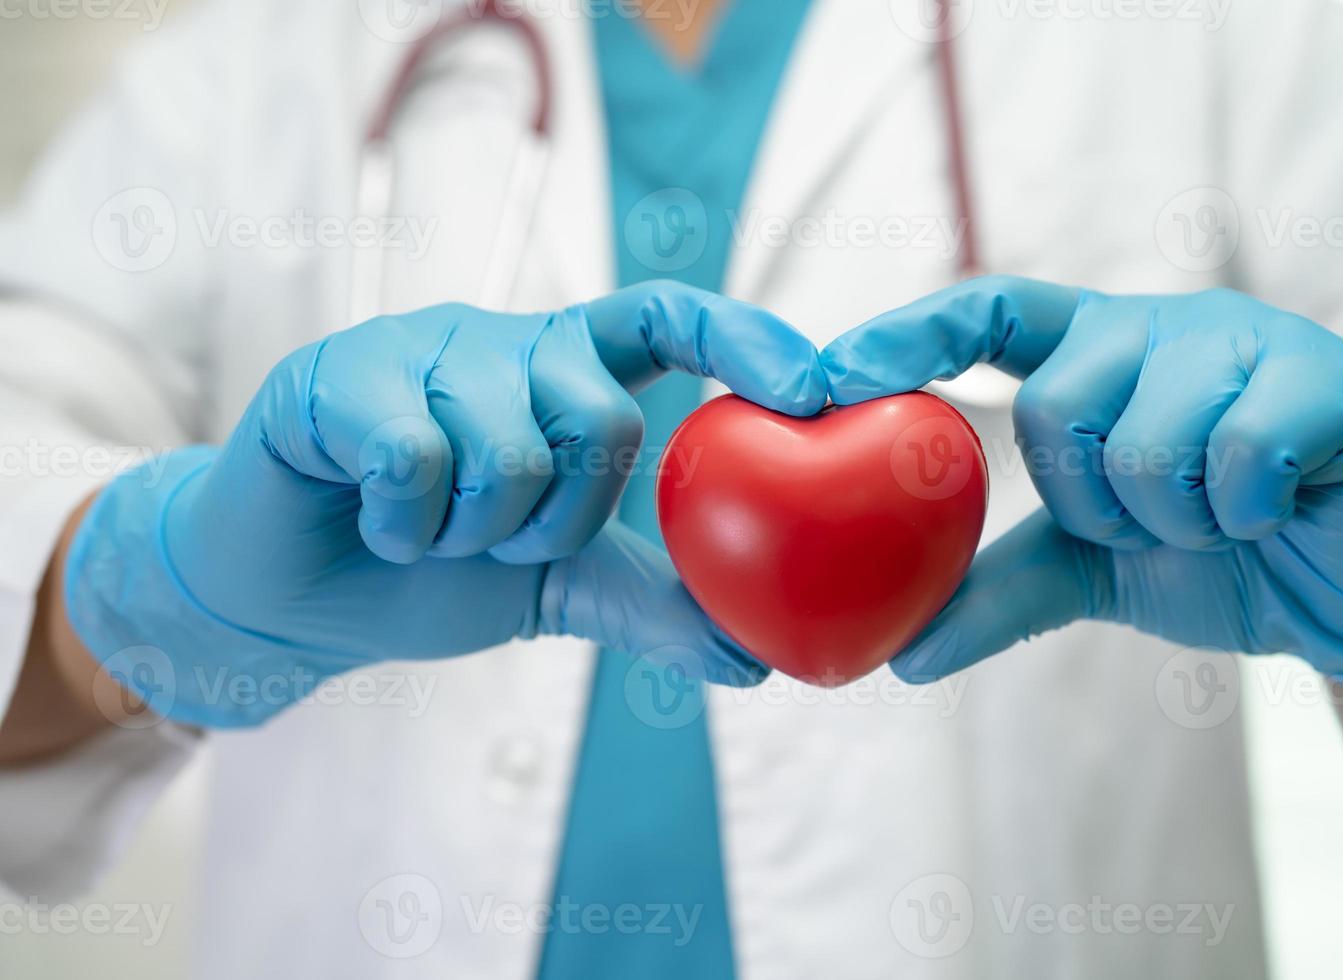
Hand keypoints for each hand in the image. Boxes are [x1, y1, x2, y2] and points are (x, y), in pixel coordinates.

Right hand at [65, 282, 827, 726]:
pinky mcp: (339, 374)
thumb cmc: (430, 571)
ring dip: (476, 531)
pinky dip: (406, 526)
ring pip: (508, 443)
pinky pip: (414, 458)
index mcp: (567, 372)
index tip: (814, 388)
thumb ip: (652, 604)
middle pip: (601, 412)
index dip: (746, 337)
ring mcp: (421, 349)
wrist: (292, 597)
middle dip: (563, 516)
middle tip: (505, 543)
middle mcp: (506, 344)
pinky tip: (378, 524)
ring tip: (431, 534)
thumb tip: (755, 657)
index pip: (672, 317)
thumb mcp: (556, 585)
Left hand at [821, 277, 1342, 690]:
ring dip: (1174, 517)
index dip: (906, 334)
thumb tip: (901, 650)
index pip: (986, 311)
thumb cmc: (1223, 558)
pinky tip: (1279, 510)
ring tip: (1224, 517)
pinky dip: (1246, 515)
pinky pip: (1237, 456)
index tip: (826, 377)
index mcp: (1096, 354)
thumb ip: (998, 590)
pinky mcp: (1325, 379)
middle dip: (1092, 499)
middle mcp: (1159, 328)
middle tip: (1151, 521)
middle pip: (1057, 403)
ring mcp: (1243, 343)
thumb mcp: (1095, 571)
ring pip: (1144, 437)